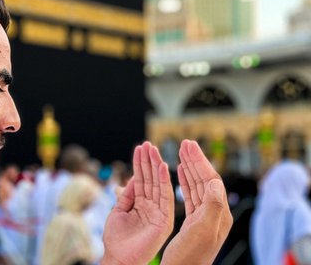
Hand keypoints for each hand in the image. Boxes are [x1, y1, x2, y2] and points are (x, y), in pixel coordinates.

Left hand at [103, 142, 173, 264]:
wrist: (119, 257)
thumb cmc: (116, 239)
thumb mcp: (118, 212)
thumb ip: (127, 196)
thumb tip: (132, 179)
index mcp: (140, 204)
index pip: (142, 180)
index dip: (141, 164)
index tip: (141, 148)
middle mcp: (152, 206)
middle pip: (151, 179)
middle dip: (148, 161)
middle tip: (147, 144)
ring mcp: (159, 212)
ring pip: (158, 185)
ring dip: (156, 166)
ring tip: (153, 149)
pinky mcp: (165, 219)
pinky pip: (166, 197)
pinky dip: (164, 181)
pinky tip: (162, 166)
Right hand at [161, 140, 232, 264]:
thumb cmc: (190, 256)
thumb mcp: (202, 229)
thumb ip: (212, 204)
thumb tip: (216, 181)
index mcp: (218, 213)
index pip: (210, 179)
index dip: (199, 161)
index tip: (188, 145)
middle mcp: (214, 213)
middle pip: (204, 179)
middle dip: (195, 160)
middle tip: (185, 143)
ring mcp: (204, 217)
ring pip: (196, 186)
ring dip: (189, 168)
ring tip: (181, 153)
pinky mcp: (193, 222)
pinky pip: (190, 196)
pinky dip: (184, 182)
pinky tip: (179, 174)